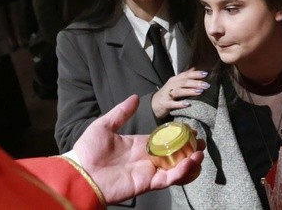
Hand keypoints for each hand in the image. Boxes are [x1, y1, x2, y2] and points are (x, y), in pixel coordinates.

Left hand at [74, 95, 204, 203]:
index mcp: (140, 145)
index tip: (191, 129)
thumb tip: (135, 97)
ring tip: (200, 153)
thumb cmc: (88, 151)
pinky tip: (191, 161)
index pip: (165, 140)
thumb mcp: (104, 125)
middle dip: (190, 149)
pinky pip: (169, 179)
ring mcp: (149, 171)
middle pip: (175, 155)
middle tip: (201, 142)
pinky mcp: (148, 183)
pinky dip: (182, 172)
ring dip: (190, 162)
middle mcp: (147, 159)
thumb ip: (121, 113)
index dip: (179, 136)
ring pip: (176, 168)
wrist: (80, 173)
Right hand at [151, 68, 209, 119]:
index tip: (206, 74)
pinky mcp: (165, 104)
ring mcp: (167, 95)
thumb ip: (184, 77)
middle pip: (184, 82)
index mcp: (175, 80)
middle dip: (196, 83)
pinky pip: (173, 104)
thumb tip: (195, 68)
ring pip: (179, 91)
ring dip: (190, 91)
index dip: (195, 74)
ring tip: (200, 92)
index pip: (186, 75)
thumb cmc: (167, 94)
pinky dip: (180, 104)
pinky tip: (188, 104)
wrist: (153, 105)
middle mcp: (171, 85)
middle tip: (207, 85)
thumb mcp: (175, 84)